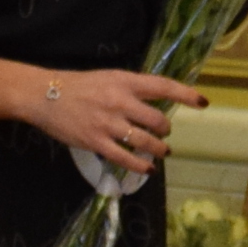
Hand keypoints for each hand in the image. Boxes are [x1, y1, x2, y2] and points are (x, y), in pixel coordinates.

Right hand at [0, 58, 207, 178]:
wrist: (45, 95)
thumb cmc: (80, 86)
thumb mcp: (110, 78)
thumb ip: (133, 89)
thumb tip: (158, 101)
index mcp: (124, 82)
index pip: (163, 86)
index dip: (186, 95)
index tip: (203, 103)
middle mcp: (119, 101)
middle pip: (158, 120)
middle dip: (165, 130)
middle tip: (163, 133)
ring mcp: (108, 123)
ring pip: (146, 141)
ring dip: (158, 149)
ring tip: (160, 151)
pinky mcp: (96, 142)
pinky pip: (126, 158)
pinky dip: (141, 165)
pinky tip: (148, 168)